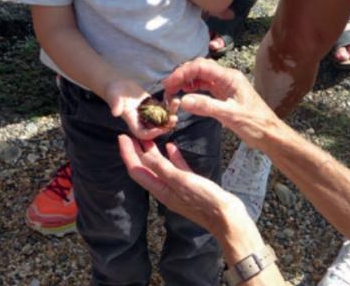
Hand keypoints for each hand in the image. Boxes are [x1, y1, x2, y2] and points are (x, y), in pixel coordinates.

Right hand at [105, 79, 177, 139]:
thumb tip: (115, 113)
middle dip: (165, 125)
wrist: (118, 85)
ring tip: (176, 104)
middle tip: (174, 119)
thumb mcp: (113, 97)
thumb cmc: (113, 92)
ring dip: (170, 113)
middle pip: (155, 128)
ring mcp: (148, 113)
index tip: (160, 129)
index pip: (142, 133)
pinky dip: (169, 104)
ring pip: (162, 118)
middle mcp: (141, 120)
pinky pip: (163, 108)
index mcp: (132, 122)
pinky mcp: (153, 105)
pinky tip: (173, 97)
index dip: (151, 133)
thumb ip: (115, 105)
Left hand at [118, 135, 249, 235]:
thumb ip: (162, 168)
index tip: (122, 137)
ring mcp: (178, 188)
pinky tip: (172, 147)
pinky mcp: (190, 185)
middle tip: (133, 133)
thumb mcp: (181, 181)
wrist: (226, 216)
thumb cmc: (204, 199)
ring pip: (160, 167)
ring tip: (150, 137)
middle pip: (145, 168)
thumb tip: (143, 155)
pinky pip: (177, 169)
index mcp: (160, 190)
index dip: (128, 153)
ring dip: (153, 153)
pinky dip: (172, 158)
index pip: (137, 170)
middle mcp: (165, 189)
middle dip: (137, 151)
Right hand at [162, 58, 280, 146]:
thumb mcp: (230, 115)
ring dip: (186, 81)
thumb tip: (183, 100)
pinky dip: (193, 89)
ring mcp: (226, 86)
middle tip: (167, 89)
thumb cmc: (255, 124)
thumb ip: (206, 106)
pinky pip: (205, 87)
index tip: (168, 85)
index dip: (182, 73)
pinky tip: (186, 96)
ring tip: (173, 92)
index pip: (201, 67)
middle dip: (182, 75)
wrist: (270, 134)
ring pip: (201, 77)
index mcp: (230, 77)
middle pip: (199, 68)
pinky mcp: (224, 95)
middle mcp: (227, 78)